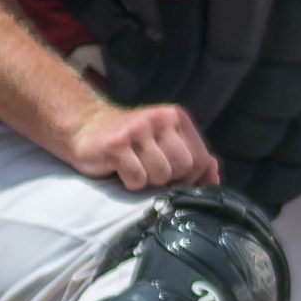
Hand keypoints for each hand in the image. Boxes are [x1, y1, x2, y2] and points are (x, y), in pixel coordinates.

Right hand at [65, 103, 220, 191]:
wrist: (85, 127)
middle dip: (168, 179)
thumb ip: (192, 157)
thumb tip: (215, 173)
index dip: (190, 177)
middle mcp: (160, 118)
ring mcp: (137, 129)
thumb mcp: (165, 143)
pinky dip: (130, 183)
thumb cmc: (131, 143)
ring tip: (134, 167)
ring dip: (148, 181)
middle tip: (149, 170)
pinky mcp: (116, 144)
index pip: (201, 158)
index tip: (172, 176)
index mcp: (177, 117)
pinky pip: (137, 179)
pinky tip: (120, 170)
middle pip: (183, 167)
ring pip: (161, 175)